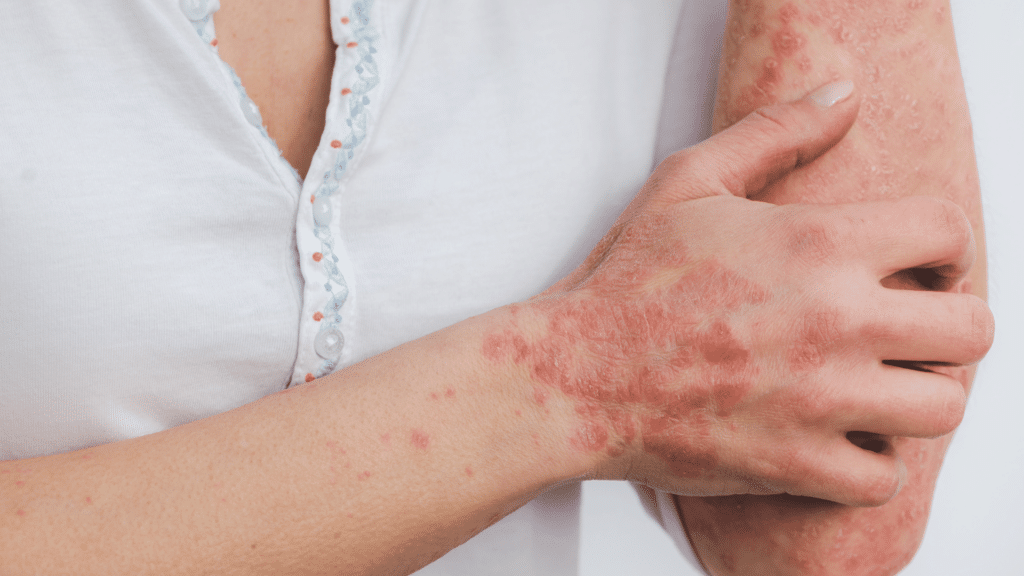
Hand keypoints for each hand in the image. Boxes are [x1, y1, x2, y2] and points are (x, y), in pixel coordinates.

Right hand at [484, 82, 993, 505]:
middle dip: (947, 322)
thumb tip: (844, 93)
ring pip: (943, 408)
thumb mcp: (690, 182)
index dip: (943, 246)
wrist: (574, 374)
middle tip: (904, 326)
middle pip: (971, 329)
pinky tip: (834, 435)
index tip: (915, 264)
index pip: (948, 233)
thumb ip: (775, 132)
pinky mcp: (795, 463)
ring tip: (875, 383)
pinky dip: (867, 461)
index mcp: (817, 245)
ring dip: (917, 394)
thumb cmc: (628, 279)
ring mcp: (820, 401)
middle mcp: (835, 323)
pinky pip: (882, 477)